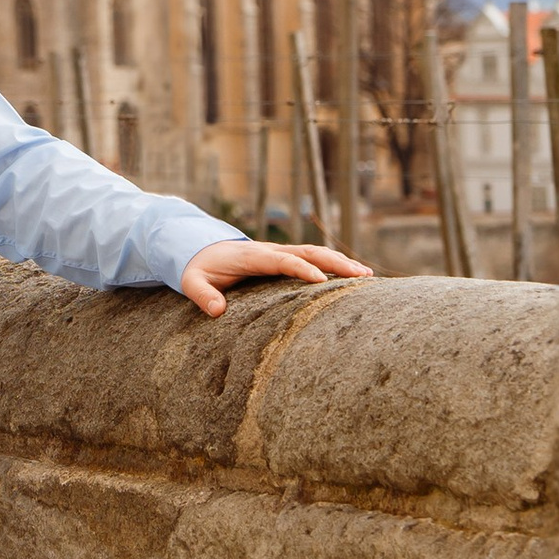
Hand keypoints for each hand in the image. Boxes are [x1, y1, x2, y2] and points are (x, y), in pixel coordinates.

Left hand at [180, 235, 371, 317]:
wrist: (200, 247)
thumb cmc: (199, 268)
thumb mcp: (192, 281)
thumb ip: (202, 295)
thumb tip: (217, 311)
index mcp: (251, 256)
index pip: (280, 260)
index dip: (300, 269)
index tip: (320, 281)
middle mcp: (271, 250)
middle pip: (307, 252)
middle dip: (334, 262)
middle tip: (360, 276)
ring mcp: (280, 253)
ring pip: (315, 253)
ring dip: (340, 262)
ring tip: (366, 276)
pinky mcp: (285, 259)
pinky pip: (313, 259)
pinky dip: (333, 265)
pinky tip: (354, 277)